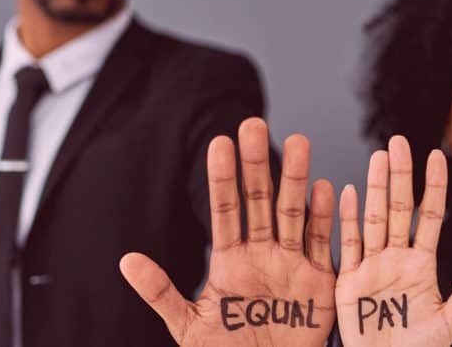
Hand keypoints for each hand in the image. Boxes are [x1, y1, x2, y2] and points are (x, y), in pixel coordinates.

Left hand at [120, 118, 335, 346]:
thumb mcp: (188, 327)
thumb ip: (160, 292)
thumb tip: (126, 260)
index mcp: (230, 262)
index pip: (224, 211)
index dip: (221, 179)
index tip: (219, 143)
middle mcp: (261, 254)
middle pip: (260, 201)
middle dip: (257, 165)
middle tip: (254, 125)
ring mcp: (290, 263)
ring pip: (292, 213)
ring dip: (296, 179)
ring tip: (299, 142)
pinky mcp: (318, 281)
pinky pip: (321, 244)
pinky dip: (323, 218)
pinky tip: (325, 187)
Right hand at [335, 136, 451, 346]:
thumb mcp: (451, 319)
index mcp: (422, 264)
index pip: (429, 215)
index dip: (433, 185)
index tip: (437, 155)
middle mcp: (396, 258)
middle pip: (398, 209)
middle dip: (400, 175)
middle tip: (398, 142)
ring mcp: (372, 265)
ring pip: (374, 218)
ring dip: (374, 188)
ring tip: (377, 158)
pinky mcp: (350, 280)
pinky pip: (348, 244)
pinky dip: (347, 219)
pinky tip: (346, 192)